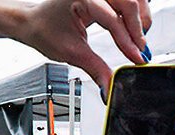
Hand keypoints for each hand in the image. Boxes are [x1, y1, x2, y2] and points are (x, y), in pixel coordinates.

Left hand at [13, 0, 150, 88]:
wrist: (34, 22)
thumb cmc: (44, 30)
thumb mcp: (71, 53)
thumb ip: (96, 69)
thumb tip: (111, 85)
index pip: (113, 19)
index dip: (128, 41)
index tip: (137, 58)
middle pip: (130, 3)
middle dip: (138, 28)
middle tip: (140, 51)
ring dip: (140, 18)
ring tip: (138, 40)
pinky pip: (128, 0)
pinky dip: (135, 14)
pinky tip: (134, 28)